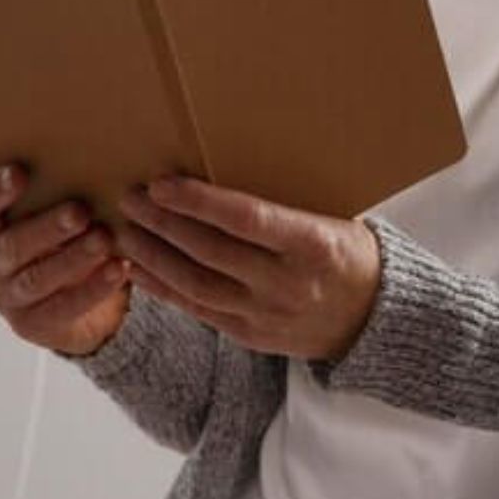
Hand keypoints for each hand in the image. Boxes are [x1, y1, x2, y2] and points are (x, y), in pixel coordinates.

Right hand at [0, 164, 132, 357]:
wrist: (73, 303)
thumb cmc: (63, 241)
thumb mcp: (52, 213)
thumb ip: (56, 189)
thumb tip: (91, 148)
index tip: (21, 173)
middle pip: (10, 245)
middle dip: (46, 228)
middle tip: (80, 211)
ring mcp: (8, 296)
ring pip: (37, 278)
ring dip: (73, 258)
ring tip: (104, 240)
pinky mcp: (32, 324)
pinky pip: (62, 307)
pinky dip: (93, 288)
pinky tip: (118, 269)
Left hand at [116, 176, 381, 361]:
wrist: (374, 320)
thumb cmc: (348, 252)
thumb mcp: (332, 218)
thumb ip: (282, 203)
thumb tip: (219, 162)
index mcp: (313, 245)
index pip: (247, 219)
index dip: (199, 201)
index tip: (161, 183)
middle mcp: (287, 284)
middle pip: (210, 252)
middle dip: (162, 223)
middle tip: (129, 197)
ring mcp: (267, 315)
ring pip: (195, 285)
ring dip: (153, 256)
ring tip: (124, 229)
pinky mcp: (250, 336)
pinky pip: (197, 310)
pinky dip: (162, 288)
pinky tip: (136, 268)